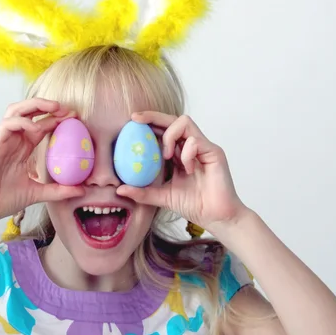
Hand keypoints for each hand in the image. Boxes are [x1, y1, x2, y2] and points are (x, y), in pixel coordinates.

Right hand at [0, 99, 84, 227]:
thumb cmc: (3, 199)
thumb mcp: (38, 193)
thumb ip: (58, 190)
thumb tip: (81, 190)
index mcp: (23, 147)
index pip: (41, 124)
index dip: (57, 118)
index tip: (75, 118)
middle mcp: (13, 140)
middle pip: (28, 111)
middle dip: (48, 105)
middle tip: (67, 109)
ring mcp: (3, 140)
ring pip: (16, 110)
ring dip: (35, 105)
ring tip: (54, 108)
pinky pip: (7, 124)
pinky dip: (22, 122)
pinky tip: (36, 128)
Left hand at [116, 112, 246, 234]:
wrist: (216, 218)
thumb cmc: (194, 205)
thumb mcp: (161, 197)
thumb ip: (143, 192)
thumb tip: (119, 190)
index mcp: (179, 153)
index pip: (164, 130)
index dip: (149, 122)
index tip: (131, 121)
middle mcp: (192, 146)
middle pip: (173, 119)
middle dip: (153, 116)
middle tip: (135, 119)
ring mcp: (203, 147)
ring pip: (184, 122)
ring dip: (170, 136)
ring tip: (166, 156)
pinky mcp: (214, 152)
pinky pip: (195, 141)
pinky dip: (186, 153)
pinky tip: (187, 169)